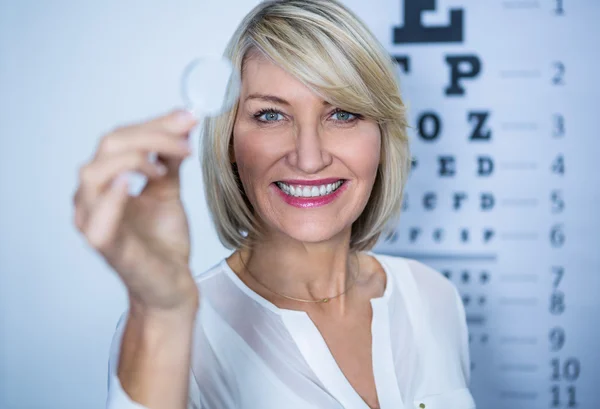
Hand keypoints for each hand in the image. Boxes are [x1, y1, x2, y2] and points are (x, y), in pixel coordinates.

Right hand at [73, 109, 199, 312]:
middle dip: (151, 136)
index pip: (120, 138)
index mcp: (107, 180)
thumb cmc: (164, 240)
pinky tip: (131, 183)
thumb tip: (184, 122)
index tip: (189, 118)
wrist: (172, 282)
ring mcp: (93, 220)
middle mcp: (93, 196)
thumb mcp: (168, 190)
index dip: (154, 124)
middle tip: (185, 139)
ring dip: (134, 159)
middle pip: (109, 147)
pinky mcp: (104, 246)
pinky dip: (111, 197)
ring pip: (94, 173)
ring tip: (165, 167)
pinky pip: (96, 218)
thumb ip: (170, 159)